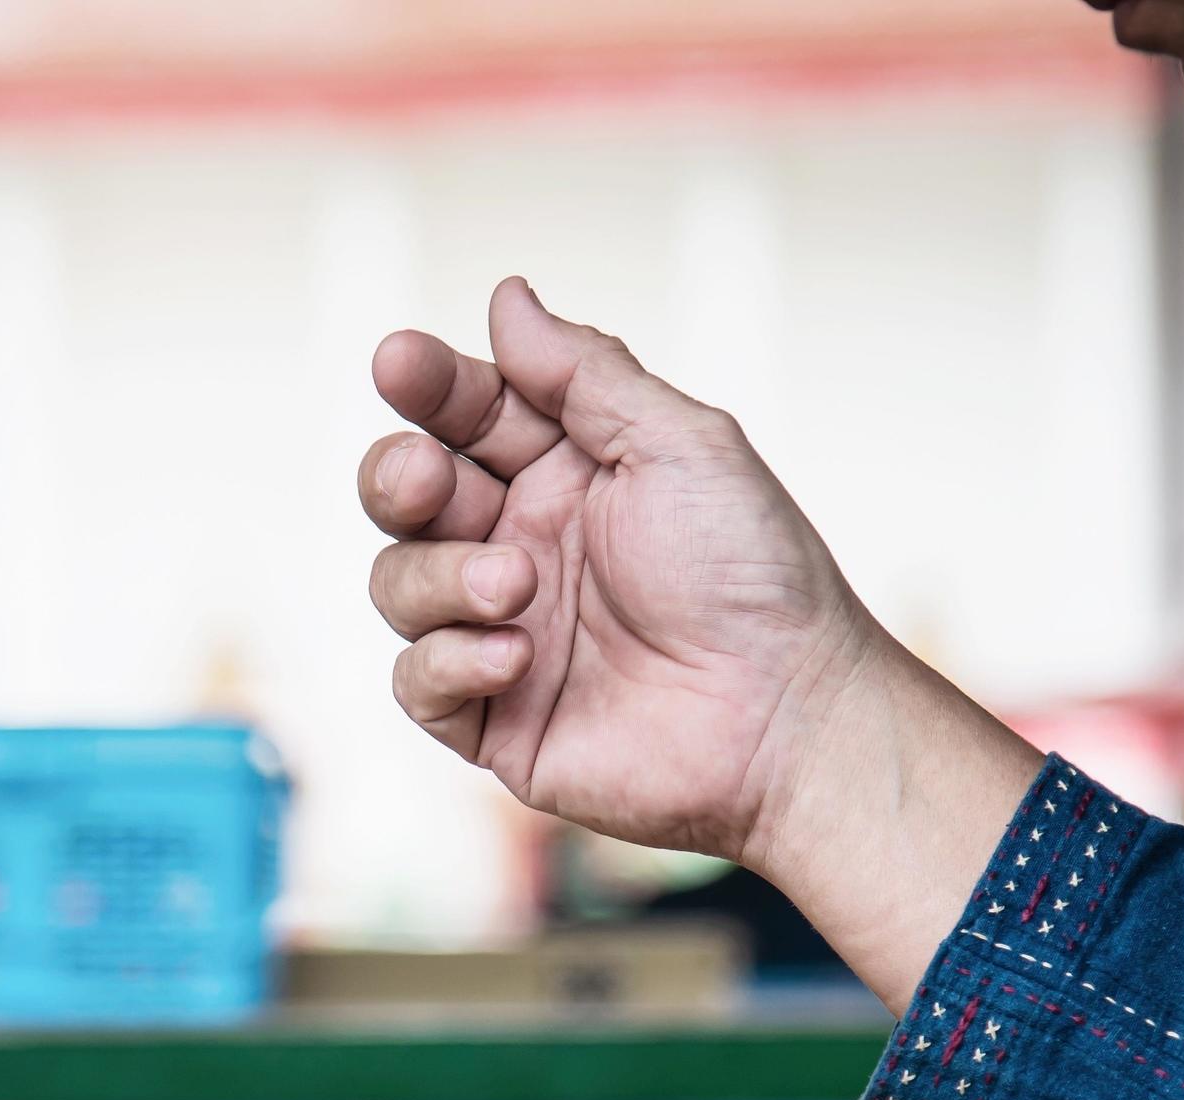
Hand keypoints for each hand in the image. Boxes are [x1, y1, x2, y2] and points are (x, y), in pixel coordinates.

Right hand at [360, 277, 874, 861]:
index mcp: (563, 474)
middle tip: (428, 480)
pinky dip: (448, 660)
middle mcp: (520, 546)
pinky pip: (417, 681)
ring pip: (398, 582)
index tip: (399, 361)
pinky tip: (517, 656)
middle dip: (398, 476)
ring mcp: (499, 632)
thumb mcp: (680, 446)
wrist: (786, 716)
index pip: (466, 413)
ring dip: (441, 575)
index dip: (427, 386)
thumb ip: (586, 374)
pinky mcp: (493, 719)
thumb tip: (507, 297)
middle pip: (405, 493)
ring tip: (518, 587)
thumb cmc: (754, 576)